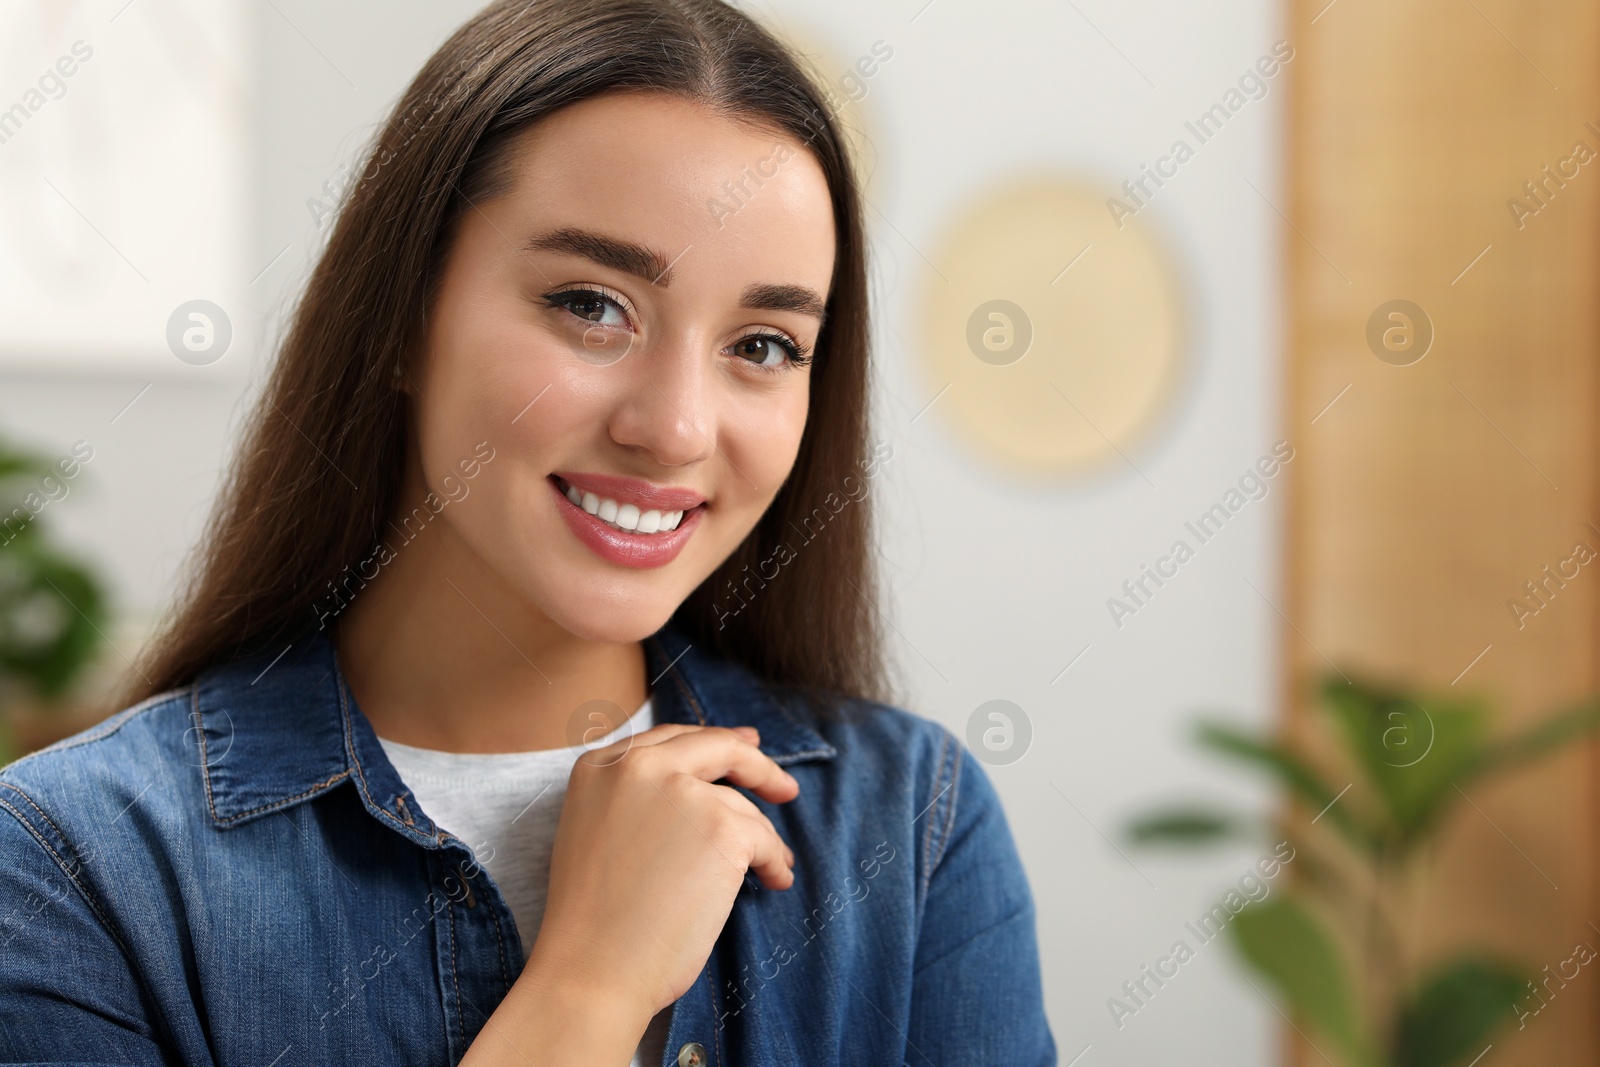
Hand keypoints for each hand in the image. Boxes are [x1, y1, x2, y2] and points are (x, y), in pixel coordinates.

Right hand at [527, 723, 799, 1023]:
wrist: (591, 970)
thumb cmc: (593, 921)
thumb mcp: (598, 832)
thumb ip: (637, 798)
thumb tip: (702, 785)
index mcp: (601, 766)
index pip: (670, 740)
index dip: (712, 743)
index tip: (746, 746)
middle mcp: (639, 765)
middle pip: (716, 746)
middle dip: (757, 764)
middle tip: (783, 787)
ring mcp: (682, 791)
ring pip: (741, 805)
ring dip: (761, 838)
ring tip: (770, 868)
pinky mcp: (722, 827)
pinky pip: (763, 838)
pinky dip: (773, 861)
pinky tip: (774, 881)